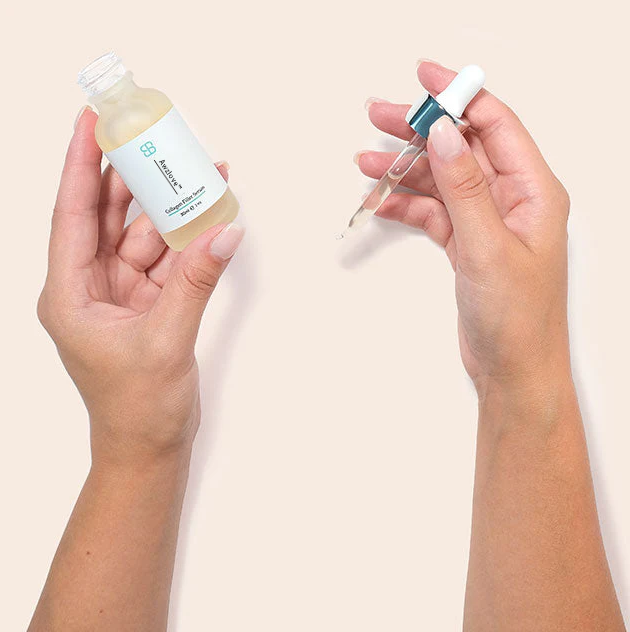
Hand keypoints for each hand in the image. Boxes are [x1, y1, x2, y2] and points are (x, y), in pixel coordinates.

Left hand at [38, 108, 243, 465]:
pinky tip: (206, 218)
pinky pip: (166, 260)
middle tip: (150, 136)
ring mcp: (121, 293)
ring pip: (142, 236)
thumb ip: (196, 281)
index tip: (90, 122)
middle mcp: (90, 287)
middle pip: (106, 216)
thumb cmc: (136, 407)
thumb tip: (224, 231)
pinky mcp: (149, 303)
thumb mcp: (166, 339)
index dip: (79, 164)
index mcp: (70, 294)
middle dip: (130, 176)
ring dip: (168, 208)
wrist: (149, 447)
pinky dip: (185, 240)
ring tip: (196, 172)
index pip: (71, 214)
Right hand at [357, 62, 570, 392]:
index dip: (459, 95)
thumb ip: (465, 188)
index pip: (495, 124)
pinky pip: (433, 212)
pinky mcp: (467, 243)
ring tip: (369, 162)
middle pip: (461, 147)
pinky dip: (407, 205)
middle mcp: (511, 200)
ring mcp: (487, 222)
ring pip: (441, 181)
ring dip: (405, 171)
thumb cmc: (519, 319)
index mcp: (533, 191)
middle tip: (380, 116)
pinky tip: (383, 201)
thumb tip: (444, 135)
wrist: (512, 369)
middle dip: (420, 130)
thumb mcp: (489, 248)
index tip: (425, 78)